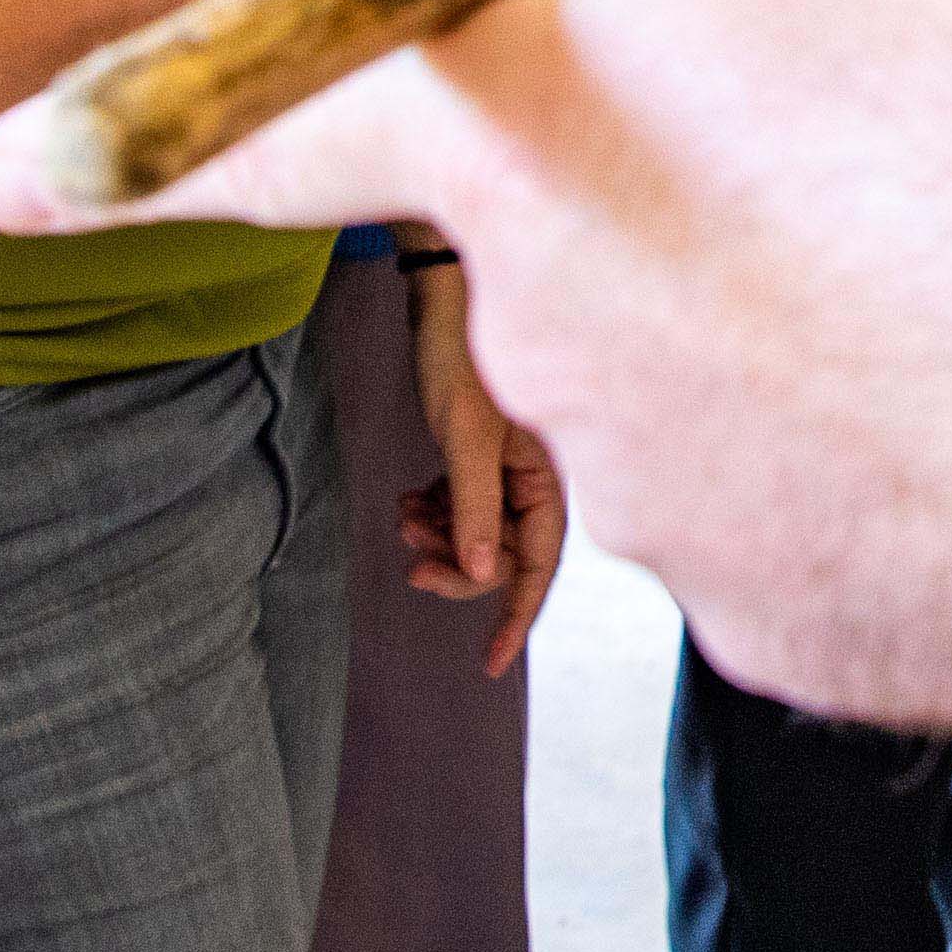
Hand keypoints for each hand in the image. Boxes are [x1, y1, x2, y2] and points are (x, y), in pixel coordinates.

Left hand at [0, 0, 951, 738]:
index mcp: (531, 121)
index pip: (290, 101)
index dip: (146, 123)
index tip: (5, 174)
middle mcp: (555, 321)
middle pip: (583, 209)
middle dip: (690, 160)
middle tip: (881, 125)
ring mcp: (667, 494)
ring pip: (708, 344)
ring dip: (804, 292)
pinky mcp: (788, 618)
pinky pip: (810, 477)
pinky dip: (885, 426)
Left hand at [402, 250, 566, 673]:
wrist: (443, 287)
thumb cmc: (458, 352)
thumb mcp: (465, 436)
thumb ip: (475, 507)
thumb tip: (481, 574)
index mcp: (550, 473)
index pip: (538, 565)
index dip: (514, 617)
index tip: (487, 664)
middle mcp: (539, 472)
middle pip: (503, 553)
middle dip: (457, 567)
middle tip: (408, 566)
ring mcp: (512, 460)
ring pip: (479, 528)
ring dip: (440, 536)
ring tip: (402, 516)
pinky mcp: (485, 445)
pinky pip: (465, 501)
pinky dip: (436, 509)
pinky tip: (408, 498)